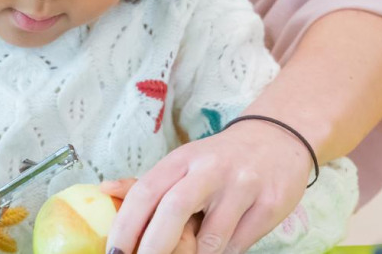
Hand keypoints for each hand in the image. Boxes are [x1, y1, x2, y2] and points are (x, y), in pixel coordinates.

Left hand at [105, 120, 311, 253]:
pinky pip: (239, 244)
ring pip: (212, 239)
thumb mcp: (183, 163)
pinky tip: (220, 246)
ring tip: (191, 253)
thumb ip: (147, 183)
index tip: (114, 252)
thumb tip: (103, 191)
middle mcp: (211, 169)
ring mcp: (243, 186)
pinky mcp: (271, 204)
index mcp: (182, 159)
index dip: (126, 224)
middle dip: (154, 248)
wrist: (278, 139)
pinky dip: (224, 253)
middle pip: (174, 211)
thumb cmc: (219, 160)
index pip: (146, 191)